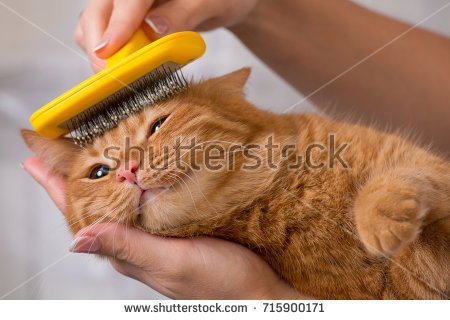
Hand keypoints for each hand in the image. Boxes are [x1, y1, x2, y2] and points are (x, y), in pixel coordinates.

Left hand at [22, 156, 304, 298]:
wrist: (260, 289)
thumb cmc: (220, 285)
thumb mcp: (173, 264)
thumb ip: (129, 248)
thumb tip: (78, 239)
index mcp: (129, 248)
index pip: (81, 214)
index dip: (56, 186)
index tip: (36, 159)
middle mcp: (140, 236)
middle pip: (98, 201)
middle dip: (77, 173)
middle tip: (59, 144)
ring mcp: (160, 227)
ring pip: (124, 195)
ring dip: (107, 170)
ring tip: (91, 146)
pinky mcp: (181, 218)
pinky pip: (151, 193)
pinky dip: (141, 174)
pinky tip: (140, 161)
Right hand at [76, 0, 258, 70]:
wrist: (227, 1)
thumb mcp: (211, 3)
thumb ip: (183, 13)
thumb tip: (152, 29)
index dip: (117, 24)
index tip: (109, 50)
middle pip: (100, 9)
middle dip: (100, 42)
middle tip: (109, 74)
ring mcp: (126, 3)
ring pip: (95, 21)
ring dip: (100, 49)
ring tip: (118, 73)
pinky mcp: (125, 17)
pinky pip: (104, 32)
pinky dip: (107, 51)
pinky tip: (123, 65)